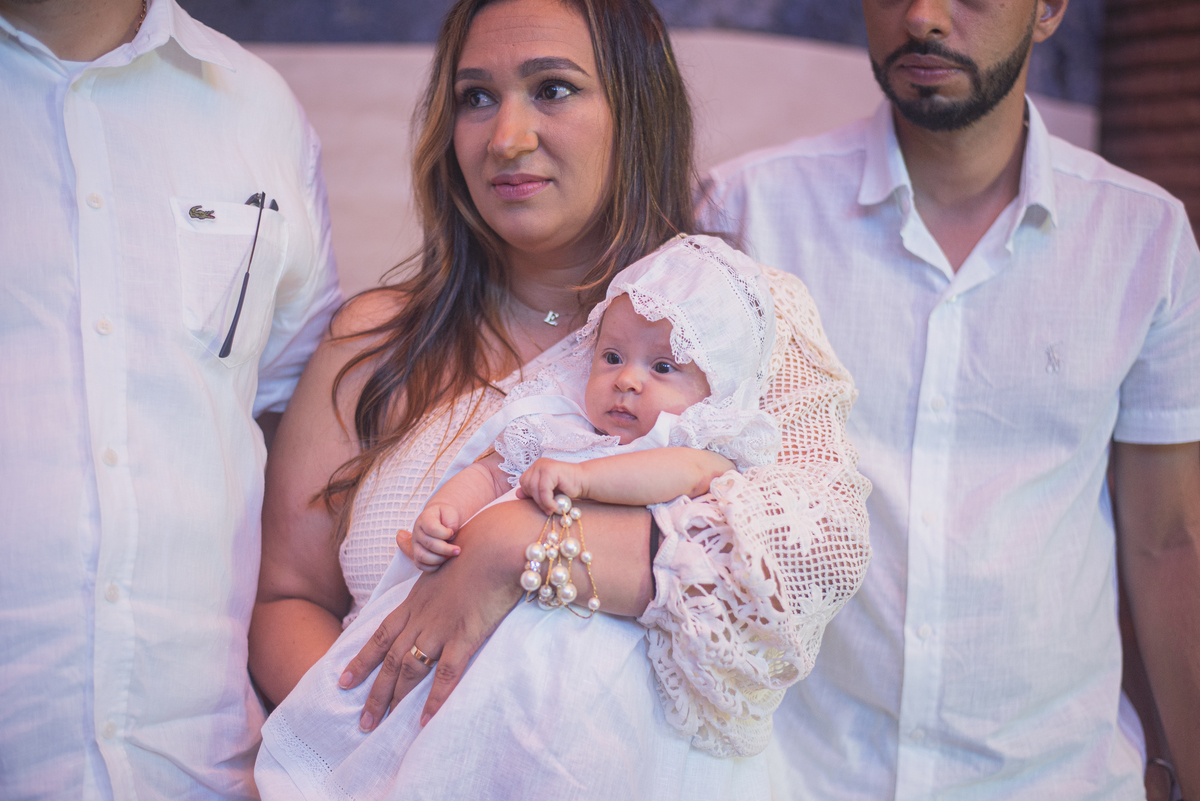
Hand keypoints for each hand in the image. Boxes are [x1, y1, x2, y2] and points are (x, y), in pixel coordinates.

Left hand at [339, 499, 540, 730]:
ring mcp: (441, 628)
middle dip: (374, 692)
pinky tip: (426, 720)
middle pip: (391, 660)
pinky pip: (446, 674)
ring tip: (383, 724)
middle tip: (362, 721)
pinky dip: (435, 698)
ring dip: (394, 699)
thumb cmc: (474, 545)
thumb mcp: (439, 549)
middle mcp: (422, 617)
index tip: (343, 681)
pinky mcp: (465, 636)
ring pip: (410, 670)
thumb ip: (418, 550)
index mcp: (415, 600)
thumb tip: (400, 535)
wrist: (497, 545)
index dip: (362, 660)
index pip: (381, 635)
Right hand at [404, 503, 461, 570]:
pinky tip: (443, 561)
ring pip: (422, 556)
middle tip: (458, 550)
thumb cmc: (447, 516)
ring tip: (450, 556)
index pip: (431, 528)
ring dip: (439, 559)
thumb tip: (450, 535)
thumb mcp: (451, 512)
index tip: (453, 533)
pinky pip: (421, 565)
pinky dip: (433, 566)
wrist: (443, 519)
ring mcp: (415, 545)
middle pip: (428, 544)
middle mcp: (417, 532)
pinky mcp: (417, 555)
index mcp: (424, 519)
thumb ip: (452, 521)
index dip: (444, 533)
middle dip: (446, 549)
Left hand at [518, 458, 587, 513]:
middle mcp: (538, 464)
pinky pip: (543, 490)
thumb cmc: (566, 488)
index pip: (524, 482)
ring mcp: (544, 465)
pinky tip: (555, 506)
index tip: (541, 504)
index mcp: (535, 467)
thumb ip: (533, 492)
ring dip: (543, 503)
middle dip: (536, 500)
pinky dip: (548, 502)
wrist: (584, 482)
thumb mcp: (546, 492)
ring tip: (551, 510)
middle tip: (547, 510)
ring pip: (534, 489)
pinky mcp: (551, 470)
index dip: (530, 495)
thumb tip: (517, 494)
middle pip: (527, 485)